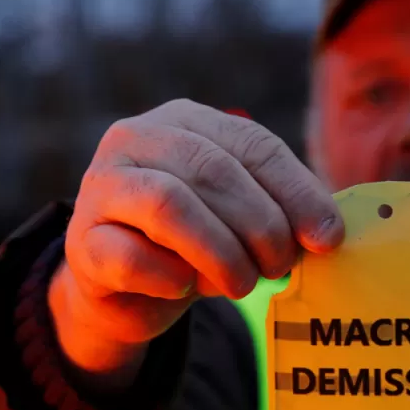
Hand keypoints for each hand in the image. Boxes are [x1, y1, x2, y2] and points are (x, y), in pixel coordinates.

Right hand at [47, 99, 343, 387]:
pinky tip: (186, 288)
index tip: (327, 238)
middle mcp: (137, 138)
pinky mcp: (81, 241)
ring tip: (242, 284)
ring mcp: (101, 186)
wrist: (128, 289)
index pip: (253, 144)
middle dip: (260, 225)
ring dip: (221, 252)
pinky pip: (131, 256)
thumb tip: (326, 233)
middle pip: (213, 169)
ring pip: (170, 204)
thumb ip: (281, 210)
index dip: (297, 191)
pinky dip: (171, 277)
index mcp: (186, 120)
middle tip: (279, 267)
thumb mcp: (242, 214)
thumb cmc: (197, 242)